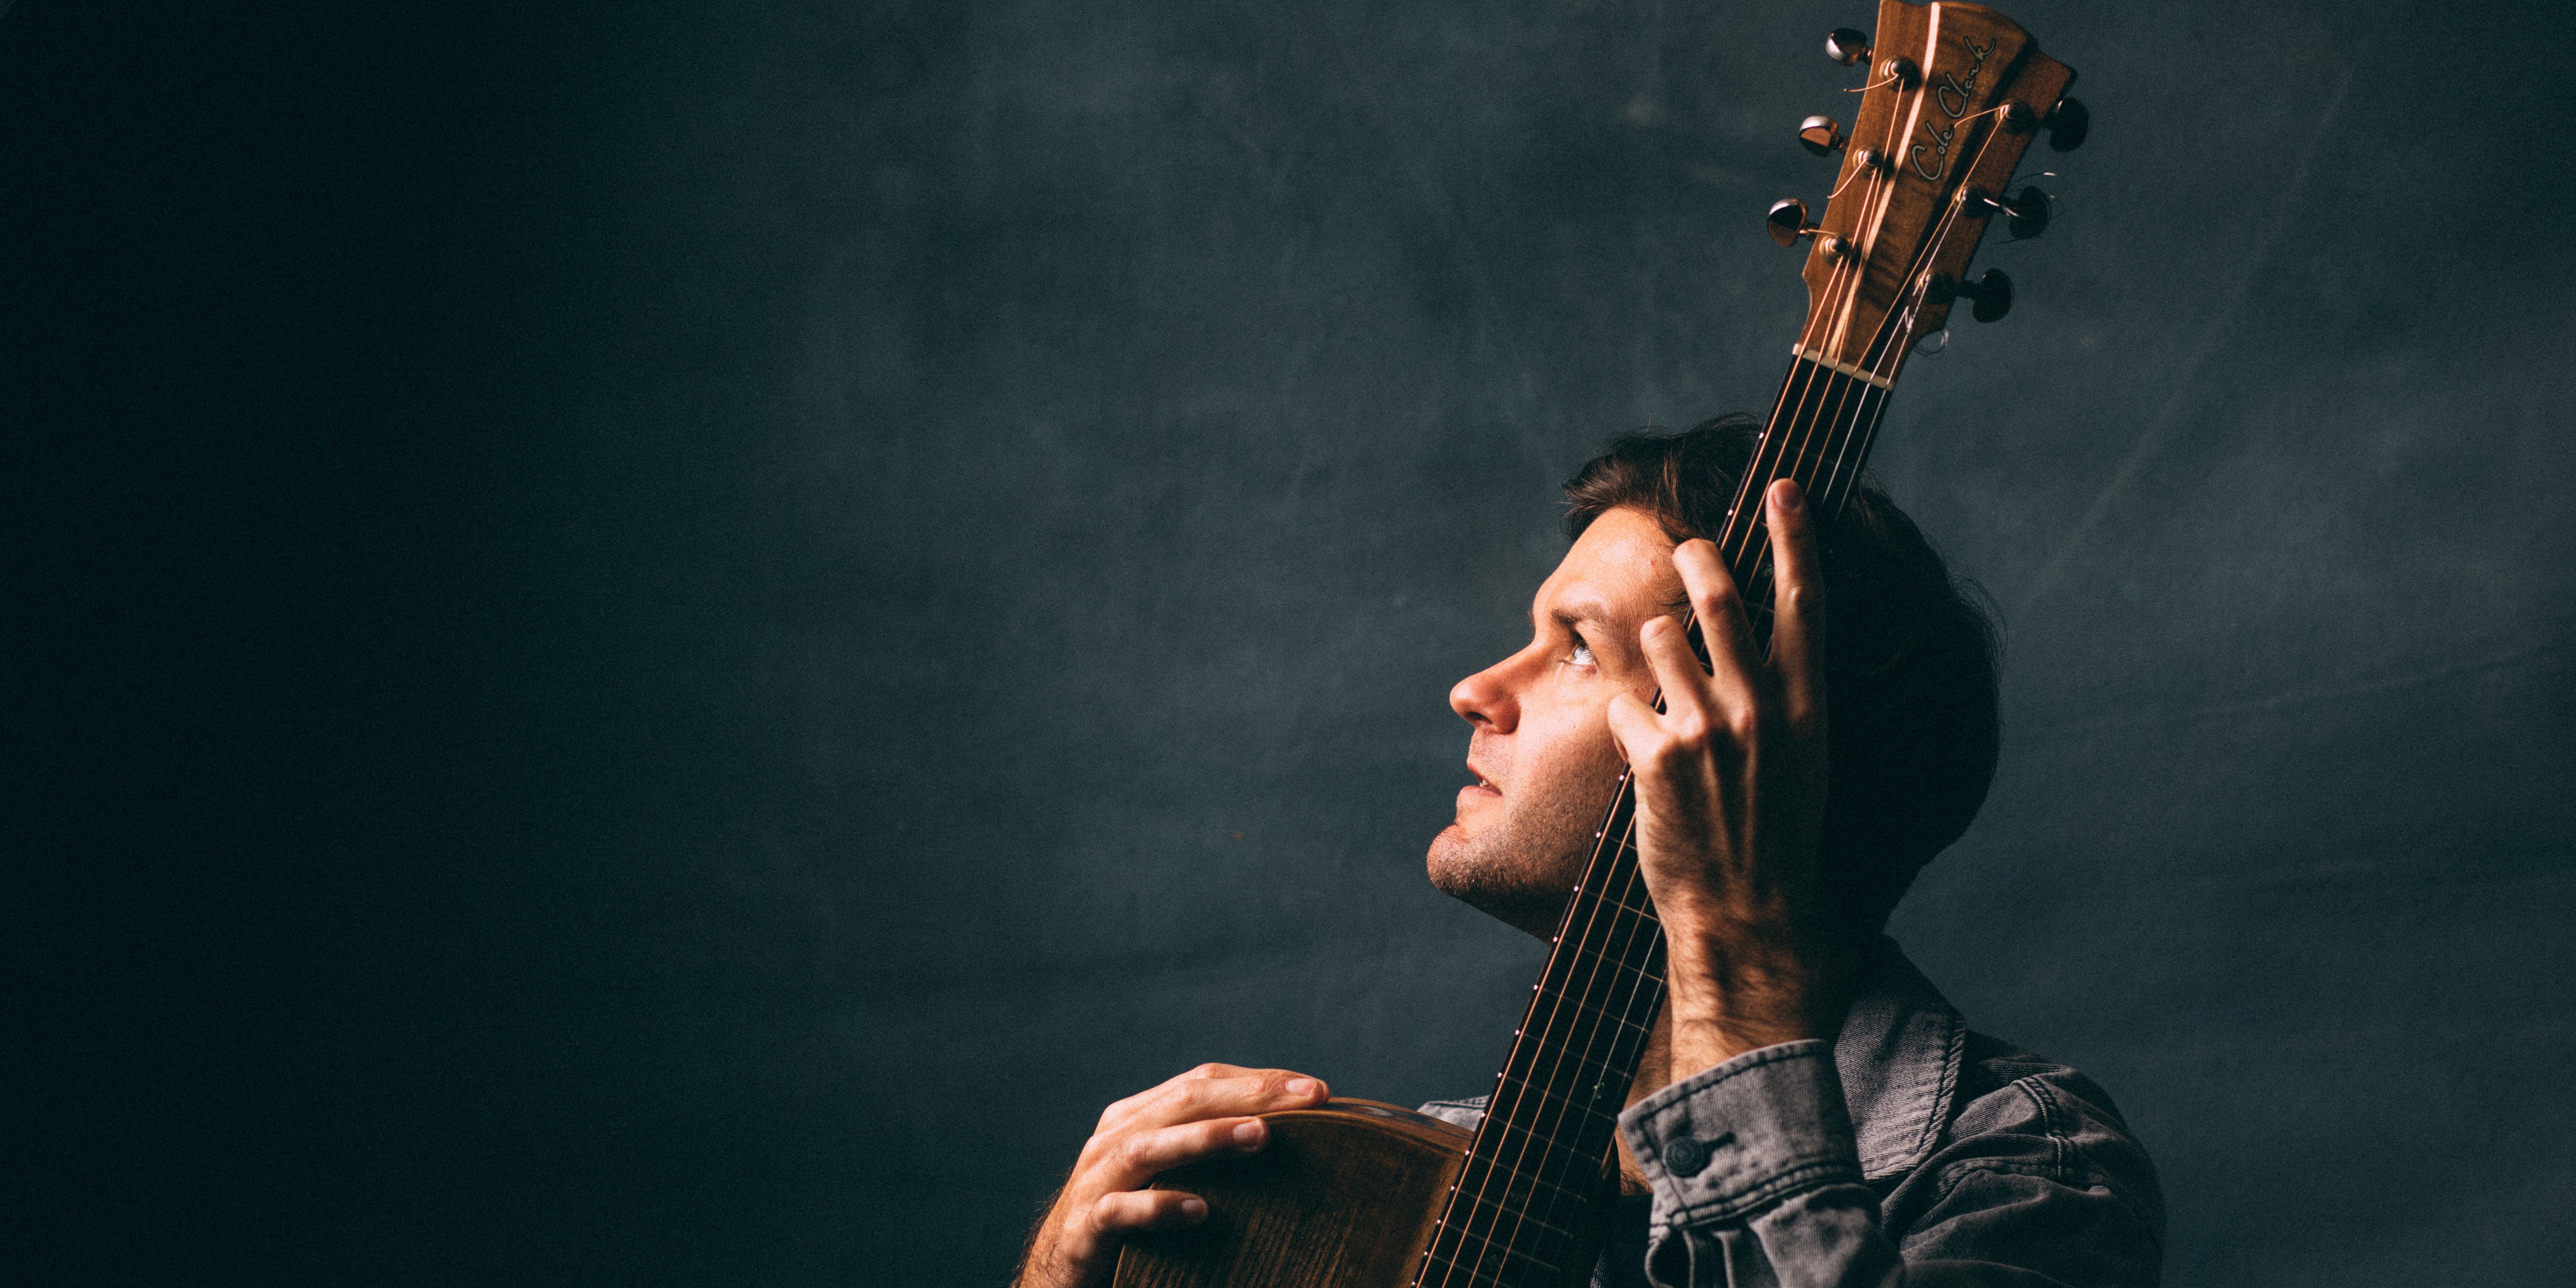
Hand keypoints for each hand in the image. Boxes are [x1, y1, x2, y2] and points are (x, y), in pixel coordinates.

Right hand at [1014, 1063, 1330, 1287]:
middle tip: (1306, 1099)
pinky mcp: (1083, 1228)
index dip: (1258, 1080)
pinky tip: (1199, 1210)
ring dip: (1207, 1137)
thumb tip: (1286, 1140)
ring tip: (1260, 1136)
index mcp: (1137, 1118)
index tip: (1317, 1090)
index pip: (1202, 1081)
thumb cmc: (1128, 1222)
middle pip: (1182, 1101)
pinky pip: (1120, 1212)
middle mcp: (1114, 1139)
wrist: (1059, 1275)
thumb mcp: (1168, 1176)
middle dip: (1248, 1095)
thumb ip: (1209, 1153)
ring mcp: (1095, 1182)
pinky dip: (1158, 1207)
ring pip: (1150, 1146)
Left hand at [1605, 479, 1849, 1075]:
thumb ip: (1781, 696)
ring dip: (1652, 656)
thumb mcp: (1801, 760)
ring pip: (1659, 640)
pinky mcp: (1656, 756)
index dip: (1793, 536)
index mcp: (1806, 706)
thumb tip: (1757, 640)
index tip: (1780, 488)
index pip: (1804, 599)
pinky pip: (1621, 706)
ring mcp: (1707, 729)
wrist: (1746, 914)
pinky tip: (1643, 763)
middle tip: (1689, 548)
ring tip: (1666, 702)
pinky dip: (1625, 726)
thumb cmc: (1772, 837)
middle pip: (1721, 594)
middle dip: (1698, 558)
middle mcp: (1761, 707)